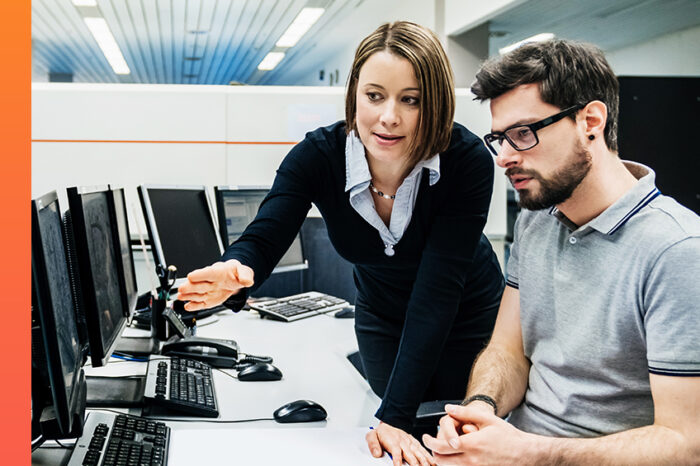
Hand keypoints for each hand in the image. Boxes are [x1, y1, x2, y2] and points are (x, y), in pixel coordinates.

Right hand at [176, 259, 253, 311]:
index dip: (200, 275)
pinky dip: (194, 306)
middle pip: (200, 284)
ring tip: (180, 297)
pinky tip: (187, 306)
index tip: (191, 276)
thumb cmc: (235, 273)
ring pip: (198, 293)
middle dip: (190, 286)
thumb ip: (245, 275)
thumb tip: (247, 281)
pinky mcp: (209, 299)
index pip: (209, 273)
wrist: (234, 280)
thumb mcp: (244, 271)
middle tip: (182, 289)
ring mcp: (208, 290)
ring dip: (189, 296)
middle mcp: (211, 282)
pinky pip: (201, 303)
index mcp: (218, 272)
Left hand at [366, 422, 435, 465]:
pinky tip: (433, 462)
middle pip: (409, 453)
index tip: (398, 465)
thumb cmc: (381, 433)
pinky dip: (428, 456)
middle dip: (414, 463)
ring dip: (423, 461)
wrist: (388, 423)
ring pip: (418, 452)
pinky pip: (422, 450)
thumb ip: (372, 445)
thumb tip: (376, 453)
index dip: (397, 459)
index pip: (395, 450)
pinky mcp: (414, 443)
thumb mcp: (371, 436)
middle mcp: (402, 441)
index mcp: (392, 440)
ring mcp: (410, 442)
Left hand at [422, 405, 536, 464]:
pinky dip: (454, 465)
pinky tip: (456, 457)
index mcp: (472, 445)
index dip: (429, 441)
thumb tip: (448, 408)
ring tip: (444, 450)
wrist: (526, 455)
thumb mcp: (488, 420)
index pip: (441, 446)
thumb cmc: (509, 436)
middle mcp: (472, 461)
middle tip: (432, 443)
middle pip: (441, 460)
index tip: (425, 436)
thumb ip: (465, 413)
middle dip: (433, 451)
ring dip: (443, 460)